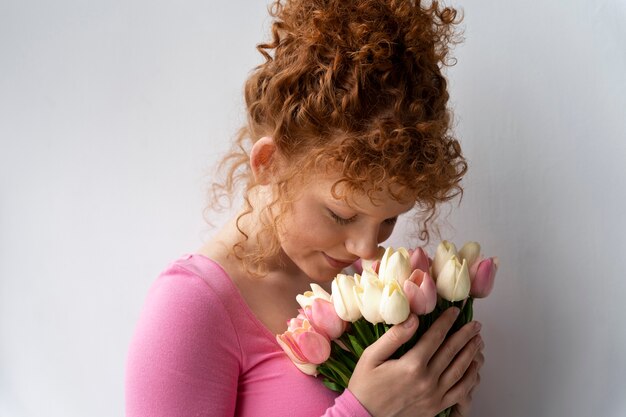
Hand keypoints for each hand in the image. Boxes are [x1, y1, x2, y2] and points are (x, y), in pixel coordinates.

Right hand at [347, 308, 483, 416]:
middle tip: (476, 325)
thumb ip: (394, 337)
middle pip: (452, 352)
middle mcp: (426, 380)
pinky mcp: (436, 407)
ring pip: (460, 371)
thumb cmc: (365, 385)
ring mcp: (433, 396)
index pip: (435, 337)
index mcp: (411, 365)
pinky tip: (474, 369)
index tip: (455, 311)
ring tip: (478, 342)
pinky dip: (471, 379)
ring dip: (472, 354)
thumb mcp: (371, 356)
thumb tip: (413, 319)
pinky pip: (460, 392)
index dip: (447, 322)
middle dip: (466, 335)